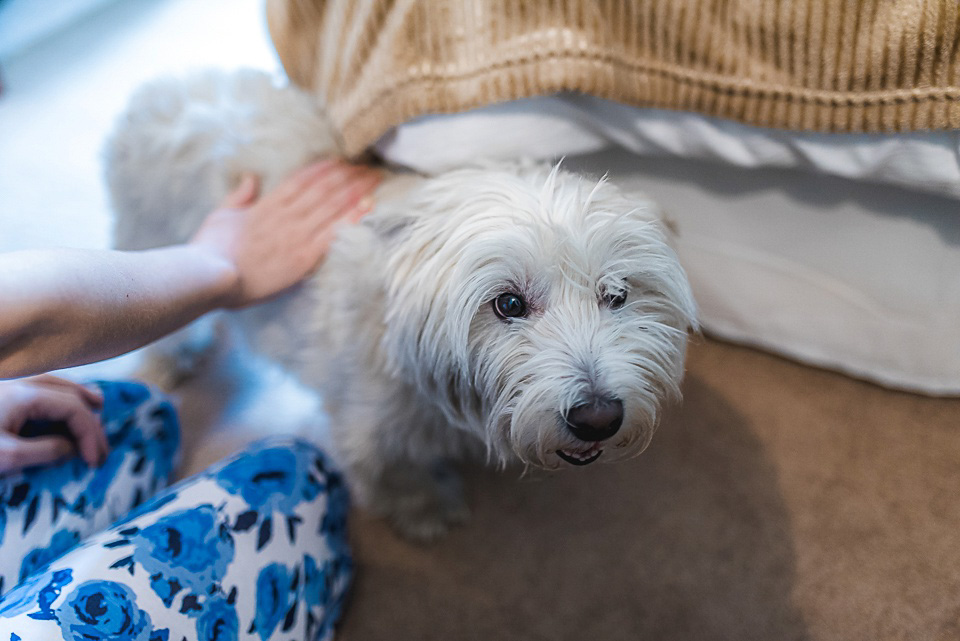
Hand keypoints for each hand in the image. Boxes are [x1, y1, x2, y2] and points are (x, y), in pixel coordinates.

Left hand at [0, 376, 107, 472]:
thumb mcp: (9, 456)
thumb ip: (47, 451)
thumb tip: (73, 448)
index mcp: (26, 396)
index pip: (74, 409)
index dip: (90, 434)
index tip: (94, 460)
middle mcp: (21, 385)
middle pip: (70, 394)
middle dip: (91, 421)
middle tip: (103, 448)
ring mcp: (10, 388)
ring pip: (55, 385)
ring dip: (80, 397)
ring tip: (99, 405)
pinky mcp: (2, 396)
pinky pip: (39, 388)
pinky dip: (60, 395)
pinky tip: (64, 403)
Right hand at [190, 159, 381, 307]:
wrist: (210, 276)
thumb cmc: (210, 249)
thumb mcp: (221, 215)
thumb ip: (239, 196)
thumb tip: (251, 178)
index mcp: (267, 205)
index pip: (302, 180)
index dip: (324, 168)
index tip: (342, 160)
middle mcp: (286, 215)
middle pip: (323, 189)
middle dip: (348, 175)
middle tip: (369, 165)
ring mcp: (296, 235)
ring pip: (332, 205)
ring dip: (356, 190)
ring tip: (375, 178)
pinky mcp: (303, 256)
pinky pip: (333, 232)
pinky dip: (352, 217)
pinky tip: (368, 207)